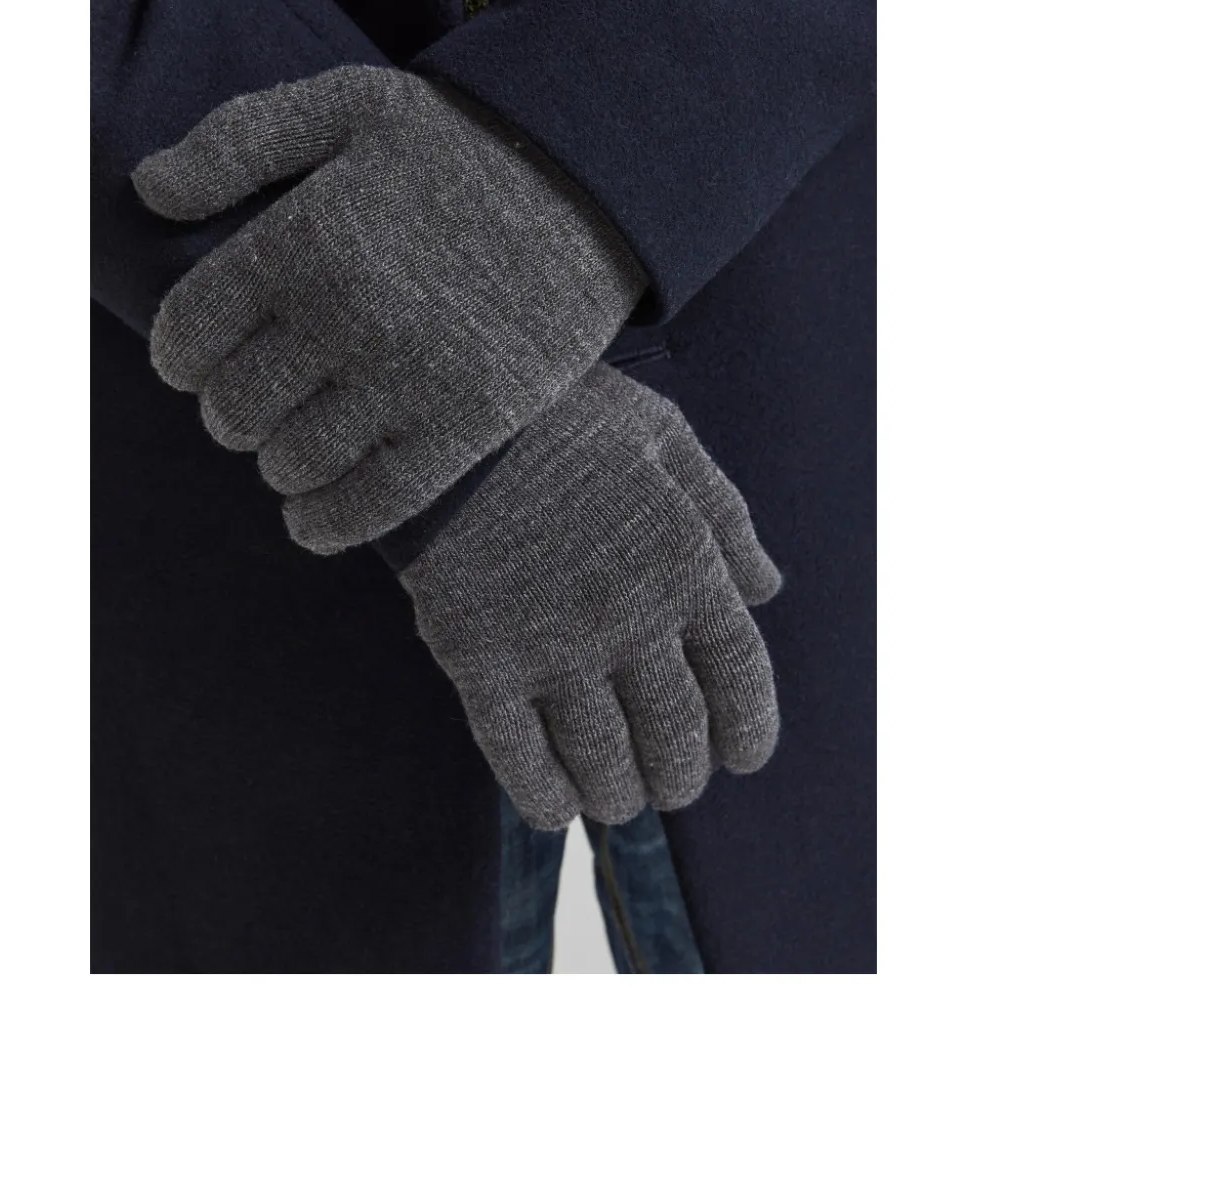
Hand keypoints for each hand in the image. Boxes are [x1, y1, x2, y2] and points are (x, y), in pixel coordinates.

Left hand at [133, 66, 645, 552]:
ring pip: (290, 463)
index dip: (181, 356)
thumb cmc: (460, 143)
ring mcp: (410, 377)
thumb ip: (237, 140)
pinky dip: (323, 523)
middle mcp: (348, 314)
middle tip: (255, 396)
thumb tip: (146, 191)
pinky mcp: (466, 425)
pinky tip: (311, 515)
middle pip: (233, 409)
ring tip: (296, 438)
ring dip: (277, 460)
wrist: (593, 180)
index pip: (188, 335)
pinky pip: (368, 505)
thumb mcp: (347, 104)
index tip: (201, 358)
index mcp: (304, 237)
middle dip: (229, 409)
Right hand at [399, 364, 782, 828]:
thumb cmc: (564, 417)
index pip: (739, 680)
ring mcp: (552, 644)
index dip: (748, 732)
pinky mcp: (480, 659)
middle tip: (672, 781)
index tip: (741, 756)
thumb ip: (725, 515)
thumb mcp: (665, 439)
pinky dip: (544, 795)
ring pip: (603, 760)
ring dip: (619, 795)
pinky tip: (556, 805)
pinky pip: (518, 755)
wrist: (448, 411)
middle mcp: (630, 617)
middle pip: (675, 736)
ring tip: (619, 797)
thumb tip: (768, 588)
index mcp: (685, 564)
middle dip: (681, 775)